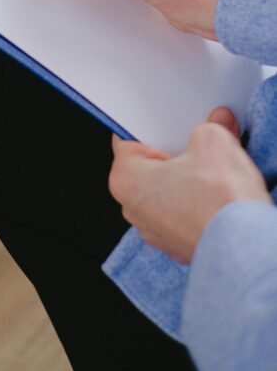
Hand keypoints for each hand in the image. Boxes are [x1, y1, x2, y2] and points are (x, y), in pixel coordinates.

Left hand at [109, 107, 271, 263]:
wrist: (245, 248)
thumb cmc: (219, 202)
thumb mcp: (213, 141)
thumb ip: (210, 126)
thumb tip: (217, 123)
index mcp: (126, 178)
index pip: (129, 139)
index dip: (153, 127)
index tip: (168, 123)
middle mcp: (134, 208)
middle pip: (148, 167)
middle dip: (173, 154)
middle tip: (197, 146)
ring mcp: (156, 231)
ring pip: (166, 192)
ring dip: (187, 182)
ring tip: (211, 174)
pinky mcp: (178, 245)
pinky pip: (182, 215)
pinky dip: (196, 206)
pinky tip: (215, 198)